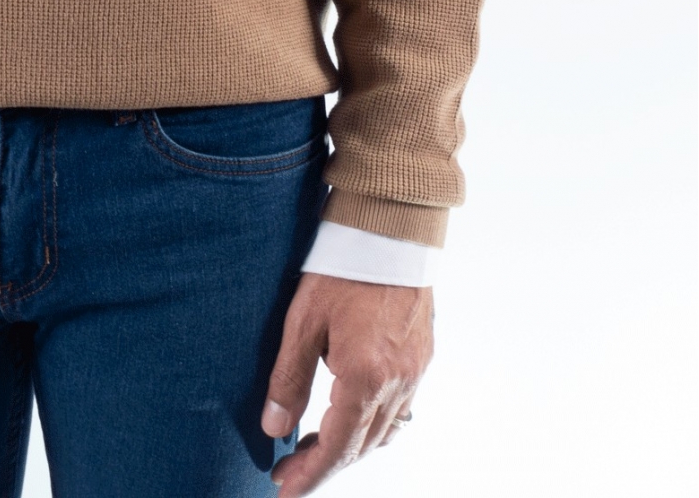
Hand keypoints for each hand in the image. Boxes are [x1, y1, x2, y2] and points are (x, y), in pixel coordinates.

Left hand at [260, 273, 433, 493]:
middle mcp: (398, 382)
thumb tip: (275, 428)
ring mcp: (416, 371)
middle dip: (324, 465)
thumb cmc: (342, 266)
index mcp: (367, 377)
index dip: (310, 475)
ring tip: (315, 446)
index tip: (284, 490)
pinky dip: (374, 424)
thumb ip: (289, 378)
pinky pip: (401, 409)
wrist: (391, 227)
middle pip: (362, 446)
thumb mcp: (303, 320)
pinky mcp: (423, 356)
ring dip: (351, 446)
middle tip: (290, 470)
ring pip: (384, 432)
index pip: (338, 448)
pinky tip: (352, 414)